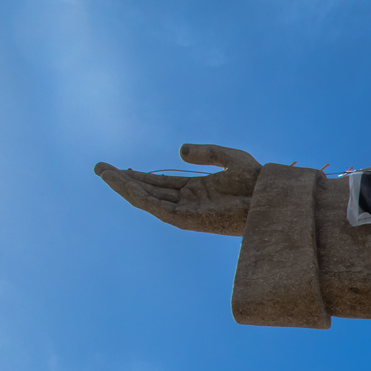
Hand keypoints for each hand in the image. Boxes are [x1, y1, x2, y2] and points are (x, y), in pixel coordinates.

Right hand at [94, 144, 260, 234]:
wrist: (270, 198)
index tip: (119, 167)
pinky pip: (156, 207)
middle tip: (100, 168)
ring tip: (104, 172)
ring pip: (148, 199)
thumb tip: (179, 151)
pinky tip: (123, 183)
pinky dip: (138, 196)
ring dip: (124, 186)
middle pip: (149, 191)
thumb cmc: (258, 181)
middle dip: (124, 180)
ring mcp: (187, 211)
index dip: (139, 176)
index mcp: (197, 190)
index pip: (161, 183)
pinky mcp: (187, 219)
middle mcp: (189, 202)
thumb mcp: (230, 157)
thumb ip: (206, 152)